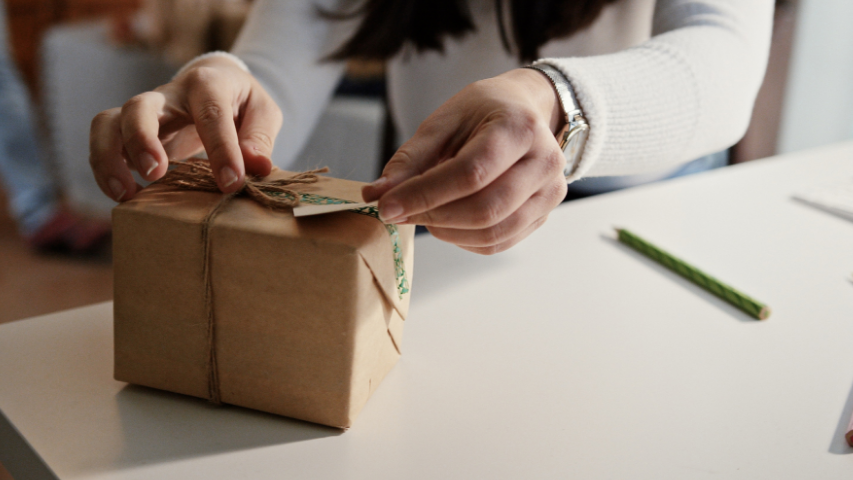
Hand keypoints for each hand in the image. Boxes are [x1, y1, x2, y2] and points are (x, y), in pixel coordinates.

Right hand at [89, 55, 282, 201]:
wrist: (215, 83)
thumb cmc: (241, 102)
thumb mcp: (263, 113)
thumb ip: (259, 138)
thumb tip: (256, 166)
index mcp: (207, 84)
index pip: (211, 114)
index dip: (222, 150)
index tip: (231, 183)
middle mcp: (168, 94)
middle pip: (139, 106)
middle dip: (141, 140)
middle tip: (156, 174)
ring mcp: (144, 111)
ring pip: (107, 122)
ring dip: (109, 158)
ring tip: (126, 194)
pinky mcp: (128, 129)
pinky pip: (104, 142)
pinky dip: (105, 169)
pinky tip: (123, 194)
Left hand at [362, 68, 568, 254]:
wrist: (525, 111)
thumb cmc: (482, 113)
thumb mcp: (443, 122)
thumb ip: (410, 159)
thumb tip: (376, 196)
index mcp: (519, 128)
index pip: (471, 173)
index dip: (425, 194)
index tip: (386, 206)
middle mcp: (545, 162)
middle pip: (485, 209)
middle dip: (433, 216)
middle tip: (399, 213)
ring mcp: (550, 192)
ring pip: (493, 233)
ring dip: (447, 232)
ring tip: (423, 215)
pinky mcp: (544, 214)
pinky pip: (499, 242)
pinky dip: (463, 240)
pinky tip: (446, 222)